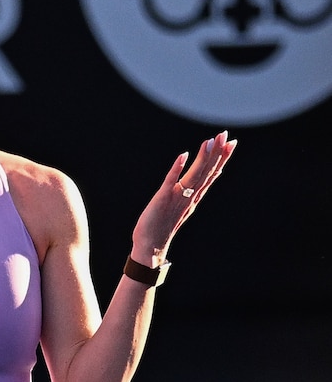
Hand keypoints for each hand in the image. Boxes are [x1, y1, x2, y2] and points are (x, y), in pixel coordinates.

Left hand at [131, 130, 237, 264]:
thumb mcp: (183, 206)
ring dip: (202, 158)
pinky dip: (178, 168)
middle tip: (225, 134)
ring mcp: (178, 197)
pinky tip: (183, 155)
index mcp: (194, 197)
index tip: (232, 142)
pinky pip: (172, 181)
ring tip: (210, 141)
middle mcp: (190, 196)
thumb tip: (206, 179)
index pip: (211, 174)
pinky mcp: (163, 198)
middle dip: (216, 153)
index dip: (222, 158)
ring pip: (194, 175)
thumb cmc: (164, 225)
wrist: (150, 246)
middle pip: (206, 172)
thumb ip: (194, 192)